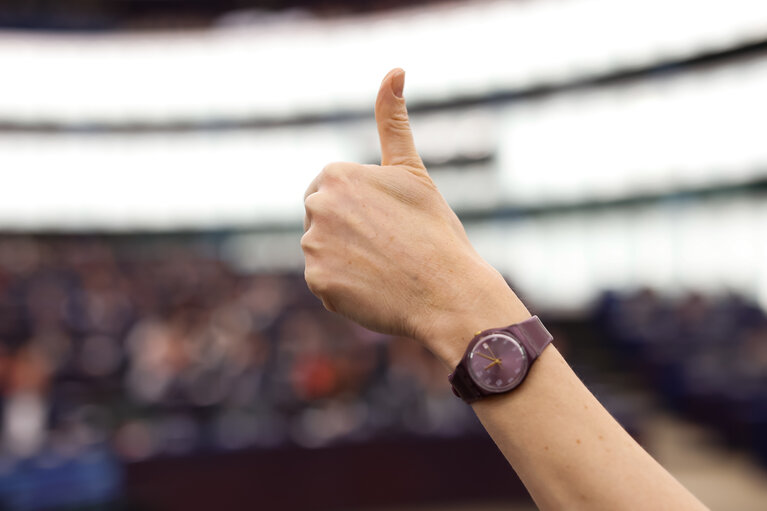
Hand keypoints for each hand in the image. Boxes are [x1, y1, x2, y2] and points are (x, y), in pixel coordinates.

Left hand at [302, 69, 528, 367]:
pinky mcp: (317, 283)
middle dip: (347, 230)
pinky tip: (375, 289)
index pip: (330, 190)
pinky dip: (345, 288)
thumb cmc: (434, 230)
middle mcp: (317, 207)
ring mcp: (314, 247)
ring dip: (346, 259)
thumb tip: (395, 70)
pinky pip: (326, 282)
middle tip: (388, 245)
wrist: (447, 291)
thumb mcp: (412, 170)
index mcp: (336, 175)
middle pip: (323, 219)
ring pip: (324, 251)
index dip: (361, 206)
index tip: (387, 220)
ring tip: (385, 268)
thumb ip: (393, 122)